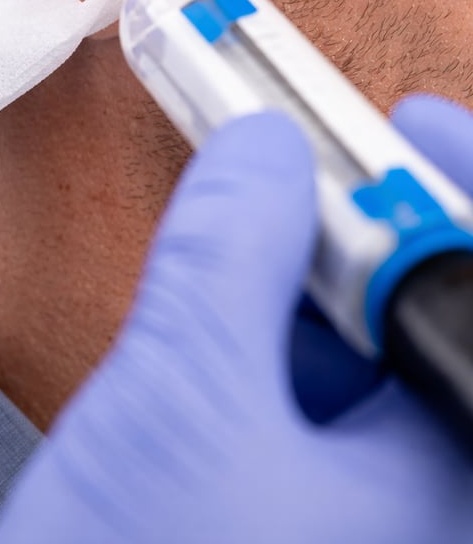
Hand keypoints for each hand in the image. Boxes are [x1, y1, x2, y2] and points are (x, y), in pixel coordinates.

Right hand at [0, 102, 472, 543]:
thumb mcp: (179, 404)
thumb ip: (226, 253)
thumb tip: (258, 151)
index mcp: (452, 494)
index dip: (456, 189)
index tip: (405, 123)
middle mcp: (436, 513)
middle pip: (443, 330)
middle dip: (374, 241)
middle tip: (309, 177)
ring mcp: (389, 532)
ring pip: (389, 375)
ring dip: (326, 297)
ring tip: (260, 252)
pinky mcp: (333, 540)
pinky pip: (346, 425)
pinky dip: (298, 359)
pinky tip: (242, 335)